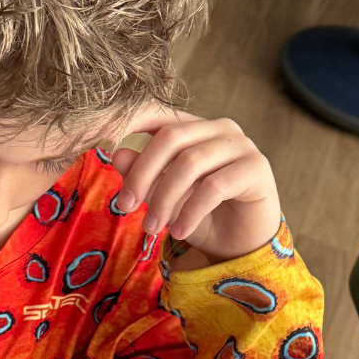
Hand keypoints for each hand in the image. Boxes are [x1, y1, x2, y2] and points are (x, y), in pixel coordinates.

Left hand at [112, 105, 280, 263]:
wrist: (237, 244)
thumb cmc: (198, 215)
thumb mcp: (162, 196)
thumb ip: (143, 174)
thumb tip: (116, 154)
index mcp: (192, 127)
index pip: (157, 114)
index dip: (129, 122)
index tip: (102, 145)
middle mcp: (218, 128)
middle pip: (170, 138)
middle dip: (142, 175)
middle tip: (125, 207)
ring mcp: (241, 145)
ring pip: (191, 162)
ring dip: (164, 199)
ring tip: (151, 227)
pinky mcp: (257, 168)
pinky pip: (215, 185)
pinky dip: (191, 211)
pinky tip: (179, 231)